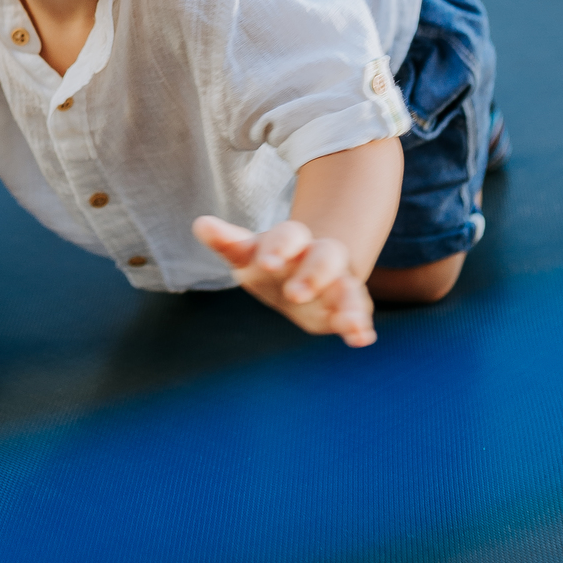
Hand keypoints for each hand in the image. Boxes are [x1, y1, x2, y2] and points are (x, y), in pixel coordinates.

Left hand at [193, 215, 376, 347]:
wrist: (298, 276)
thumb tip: (200, 223)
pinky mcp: (345, 307)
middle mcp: (318, 258)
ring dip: (349, 303)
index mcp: (292, 241)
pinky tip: (362, 339)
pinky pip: (359, 313)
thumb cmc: (268, 262)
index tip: (265, 263)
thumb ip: (226, 241)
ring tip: (348, 323)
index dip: (279, 247)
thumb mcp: (245, 253)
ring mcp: (336, 282)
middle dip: (313, 274)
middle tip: (294, 295)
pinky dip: (361, 325)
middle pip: (325, 256)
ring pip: (348, 286)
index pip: (290, 234)